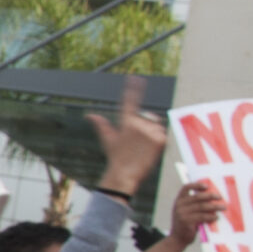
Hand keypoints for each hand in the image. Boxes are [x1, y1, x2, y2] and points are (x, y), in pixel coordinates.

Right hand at [86, 75, 164, 198]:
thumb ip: (102, 124)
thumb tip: (90, 115)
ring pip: (156, 125)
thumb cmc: (115, 157)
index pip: (129, 100)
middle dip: (146, 124)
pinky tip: (150, 149)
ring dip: (153, 133)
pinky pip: (163, 134)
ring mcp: (149, 131)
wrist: (124, 174)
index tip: (135, 78)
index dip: (132, 88)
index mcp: (125, 121)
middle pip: (147, 116)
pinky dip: (159, 141)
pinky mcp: (159, 139)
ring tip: (144, 146)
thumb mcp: (107, 139)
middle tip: (139, 140)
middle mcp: (137, 123)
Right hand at [171, 180, 223, 235]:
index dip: (196, 185)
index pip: (186, 188)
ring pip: (202, 207)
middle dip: (210, 196)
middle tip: (220, 197)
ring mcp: (182, 213)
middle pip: (197, 197)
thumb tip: (212, 198)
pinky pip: (202, 217)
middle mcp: (179, 205)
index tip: (207, 186)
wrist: (177, 239)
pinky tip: (216, 217)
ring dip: (214, 206)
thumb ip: (194, 205)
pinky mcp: (187, 221)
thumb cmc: (186, 224)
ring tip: (223, 207)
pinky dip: (211, 216)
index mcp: (179, 200)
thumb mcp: (186, 212)